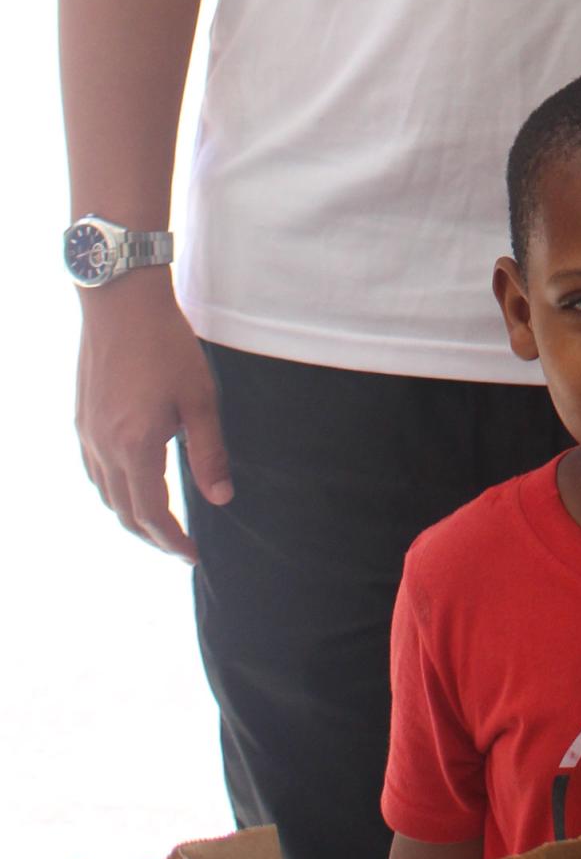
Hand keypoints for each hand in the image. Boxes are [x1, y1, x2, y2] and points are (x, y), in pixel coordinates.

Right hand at [75, 272, 231, 559]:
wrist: (121, 303)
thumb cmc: (167, 346)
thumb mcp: (200, 399)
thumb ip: (209, 452)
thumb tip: (221, 498)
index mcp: (135, 447)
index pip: (152, 513)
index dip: (172, 540)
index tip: (192, 554)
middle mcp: (103, 447)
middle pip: (124, 511)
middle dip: (152, 536)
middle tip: (178, 546)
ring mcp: (87, 434)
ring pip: (105, 494)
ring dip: (130, 515)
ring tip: (159, 522)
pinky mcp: (82, 419)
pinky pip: (94, 471)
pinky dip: (114, 490)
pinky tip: (132, 483)